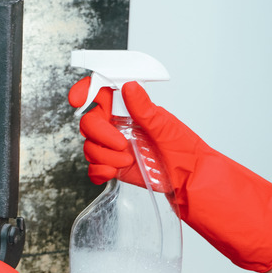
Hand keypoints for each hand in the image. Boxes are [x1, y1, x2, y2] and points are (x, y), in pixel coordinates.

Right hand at [69, 78, 271, 271]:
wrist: (193, 185)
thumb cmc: (188, 153)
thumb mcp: (168, 128)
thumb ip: (145, 109)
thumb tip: (129, 87)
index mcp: (132, 112)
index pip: (100, 94)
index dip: (85, 91)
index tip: (77, 99)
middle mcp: (120, 128)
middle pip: (89, 123)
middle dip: (101, 135)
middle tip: (123, 144)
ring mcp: (116, 149)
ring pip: (90, 147)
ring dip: (105, 156)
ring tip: (128, 161)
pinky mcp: (115, 169)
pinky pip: (93, 169)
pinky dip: (99, 172)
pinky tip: (113, 173)